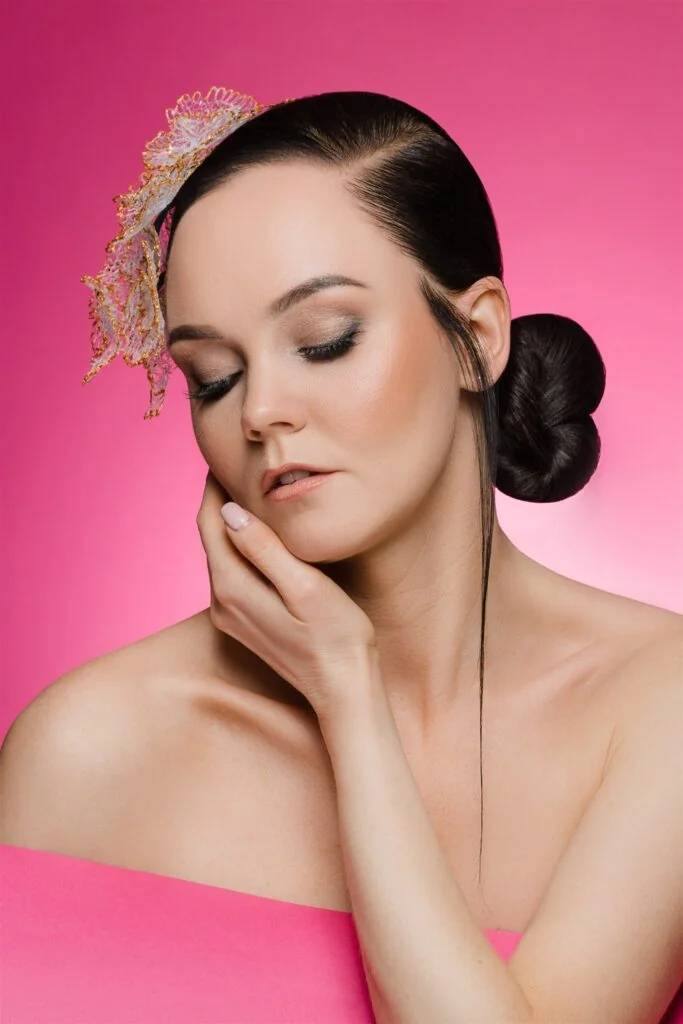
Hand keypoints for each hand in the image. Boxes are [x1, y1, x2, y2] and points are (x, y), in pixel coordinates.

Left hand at [196, 470, 377, 717]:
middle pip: (210, 536)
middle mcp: (222, 602)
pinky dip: (238, 546)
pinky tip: (258, 533)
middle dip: (218, 499)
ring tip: (248, 489)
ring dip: (228, 522)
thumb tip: (230, 512)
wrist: (344, 688)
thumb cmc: (336, 636)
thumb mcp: (306, 587)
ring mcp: (230, 615)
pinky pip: (230, 572)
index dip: (213, 485)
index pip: (209, 521)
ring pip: (220, 554)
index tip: (224, 456)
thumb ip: (265, 550)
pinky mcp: (244, 622)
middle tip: (235, 464)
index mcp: (233, 587)